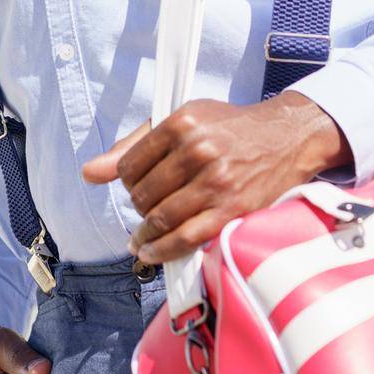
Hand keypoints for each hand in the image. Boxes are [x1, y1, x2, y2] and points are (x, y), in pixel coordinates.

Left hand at [81, 95, 350, 264]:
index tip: (136, 184)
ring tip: (141, 239)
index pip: (130, 163)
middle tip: (147, 208)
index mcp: (181, 123)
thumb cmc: (228, 128)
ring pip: (160, 218)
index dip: (126, 179)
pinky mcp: (231, 209)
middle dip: (139, 205)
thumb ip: (134, 145)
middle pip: (143, 193)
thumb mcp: (184, 120)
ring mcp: (215, 182)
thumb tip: (88, 173)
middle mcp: (197, 150)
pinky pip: (185, 238)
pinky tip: (151, 253)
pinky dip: (162, 251)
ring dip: (145, 233)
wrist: (286, 139)